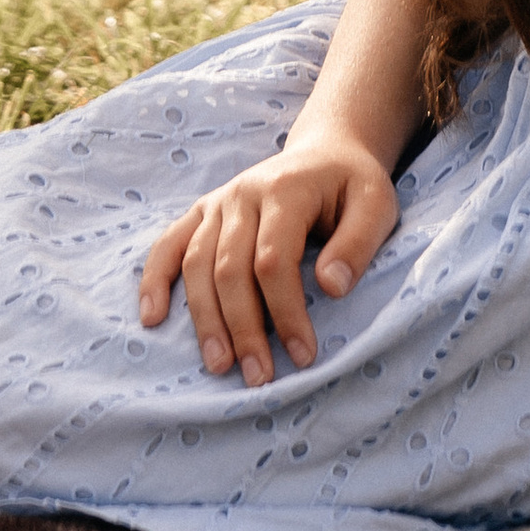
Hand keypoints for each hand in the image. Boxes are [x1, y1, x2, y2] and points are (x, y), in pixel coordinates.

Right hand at [137, 134, 398, 390]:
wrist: (326, 152)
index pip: (274, 260)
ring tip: (220, 365)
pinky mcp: (202, 211)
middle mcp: (243, 194)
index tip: (303, 356)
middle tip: (258, 378)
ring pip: (197, 264)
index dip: (286, 312)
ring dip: (205, 319)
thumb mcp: (377, 205)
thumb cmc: (352, 187)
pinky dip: (155, 279)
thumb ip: (357, 244)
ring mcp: (218, 203)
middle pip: (230, 268)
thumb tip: (331, 288)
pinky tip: (152, 317)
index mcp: (285, 190)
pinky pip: (169, 244)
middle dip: (243, 328)